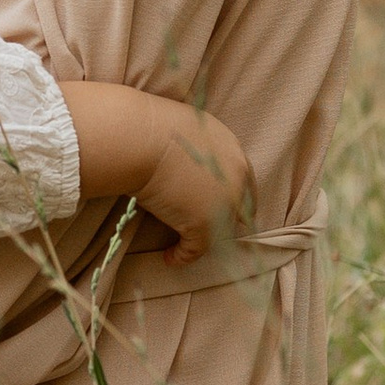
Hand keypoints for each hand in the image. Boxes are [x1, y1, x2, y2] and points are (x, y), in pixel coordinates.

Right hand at [133, 106, 254, 264]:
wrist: (141, 139)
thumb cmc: (150, 126)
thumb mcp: (184, 127)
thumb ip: (193, 145)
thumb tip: (177, 156)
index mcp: (231, 148)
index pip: (244, 178)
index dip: (235, 194)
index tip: (225, 205)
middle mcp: (236, 176)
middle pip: (240, 206)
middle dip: (227, 219)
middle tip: (207, 228)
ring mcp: (224, 202)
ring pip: (220, 229)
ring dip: (202, 239)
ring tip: (183, 245)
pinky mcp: (205, 224)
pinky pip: (195, 248)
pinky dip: (182, 256)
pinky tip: (169, 258)